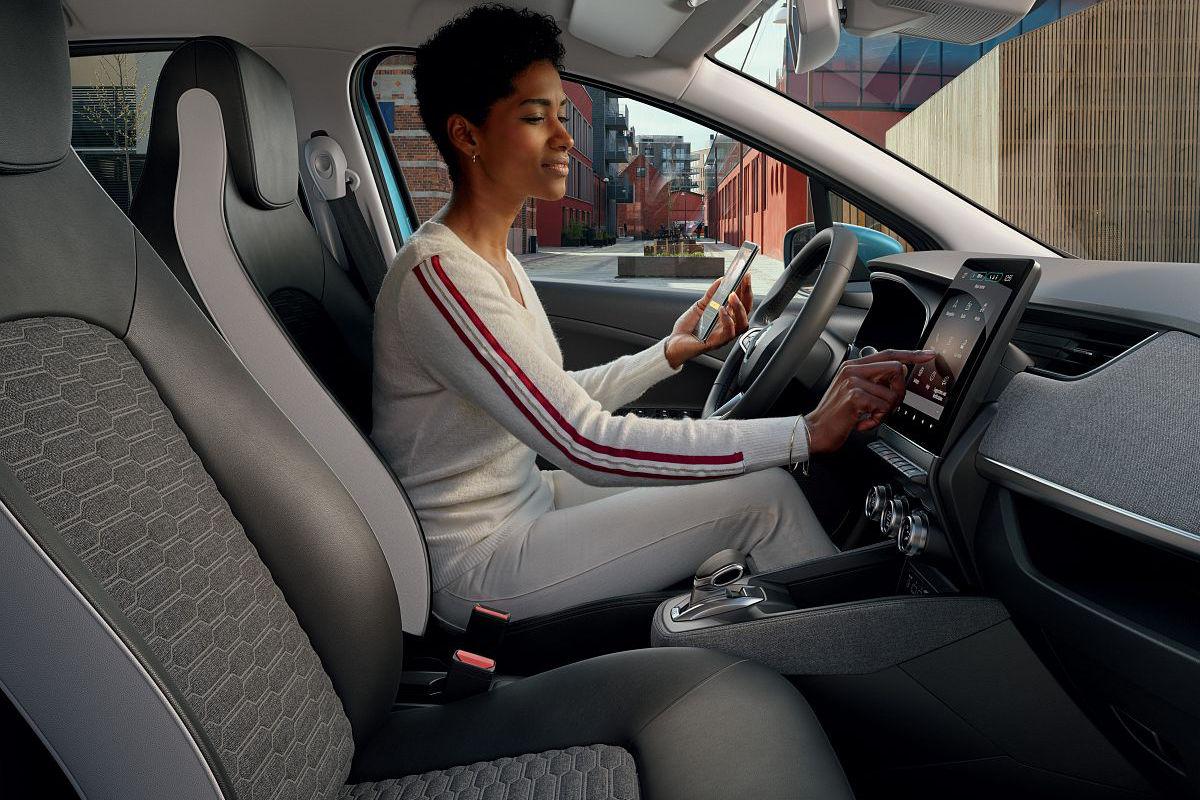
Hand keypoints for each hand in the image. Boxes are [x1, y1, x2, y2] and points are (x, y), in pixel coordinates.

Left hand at [663, 274, 752, 368]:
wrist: (675, 342)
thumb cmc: (688, 327)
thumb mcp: (699, 305)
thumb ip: (711, 295)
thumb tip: (722, 280)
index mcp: (726, 317)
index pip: (742, 302)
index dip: (746, 289)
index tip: (746, 276)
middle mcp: (728, 326)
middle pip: (746, 312)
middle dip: (747, 295)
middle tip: (744, 281)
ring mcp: (723, 335)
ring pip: (742, 324)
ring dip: (739, 308)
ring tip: (732, 295)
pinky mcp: (716, 343)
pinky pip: (728, 333)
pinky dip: (727, 321)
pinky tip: (722, 310)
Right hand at [805, 349, 936, 454]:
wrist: (815, 431)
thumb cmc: (835, 416)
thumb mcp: (853, 392)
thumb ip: (873, 381)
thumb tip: (898, 375)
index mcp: (853, 366)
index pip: (889, 354)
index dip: (912, 354)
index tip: (928, 355)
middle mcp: (852, 369)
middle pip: (897, 369)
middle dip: (899, 391)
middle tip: (887, 406)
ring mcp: (853, 381)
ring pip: (892, 394)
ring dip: (885, 412)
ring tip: (869, 417)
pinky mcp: (855, 396)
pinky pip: (883, 407)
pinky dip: (877, 420)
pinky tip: (863, 423)